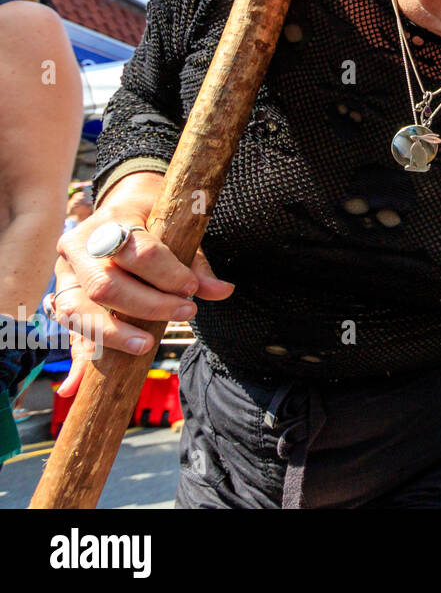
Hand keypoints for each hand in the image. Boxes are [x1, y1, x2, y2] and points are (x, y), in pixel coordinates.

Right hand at [48, 172, 234, 397]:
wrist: (123, 205)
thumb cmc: (156, 216)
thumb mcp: (179, 228)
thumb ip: (197, 263)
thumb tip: (223, 292)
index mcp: (111, 221)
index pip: (138, 252)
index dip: (168, 274)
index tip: (192, 288)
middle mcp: (79, 246)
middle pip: (105, 286)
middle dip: (148, 306)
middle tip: (186, 312)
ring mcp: (65, 272)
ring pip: (77, 311)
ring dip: (114, 334)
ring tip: (148, 344)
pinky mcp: (64, 296)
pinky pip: (67, 331)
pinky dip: (73, 359)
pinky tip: (74, 387)